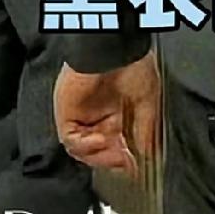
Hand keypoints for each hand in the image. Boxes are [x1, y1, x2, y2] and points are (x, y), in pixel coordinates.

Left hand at [54, 54, 161, 175]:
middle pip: (98, 152)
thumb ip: (145, 129)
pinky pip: (70, 140)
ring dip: (99, 157)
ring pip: (82, 150)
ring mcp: (80, 115)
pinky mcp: (66, 113)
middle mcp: (97, 115)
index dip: (123, 159)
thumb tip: (148, 155)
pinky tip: (100, 141)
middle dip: (112, 161)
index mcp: (116, 111)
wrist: (113, 47)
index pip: (114, 146)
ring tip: (115, 153)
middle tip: (126, 163)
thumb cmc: (132, 64)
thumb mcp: (147, 101)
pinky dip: (84, 146)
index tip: (135, 166)